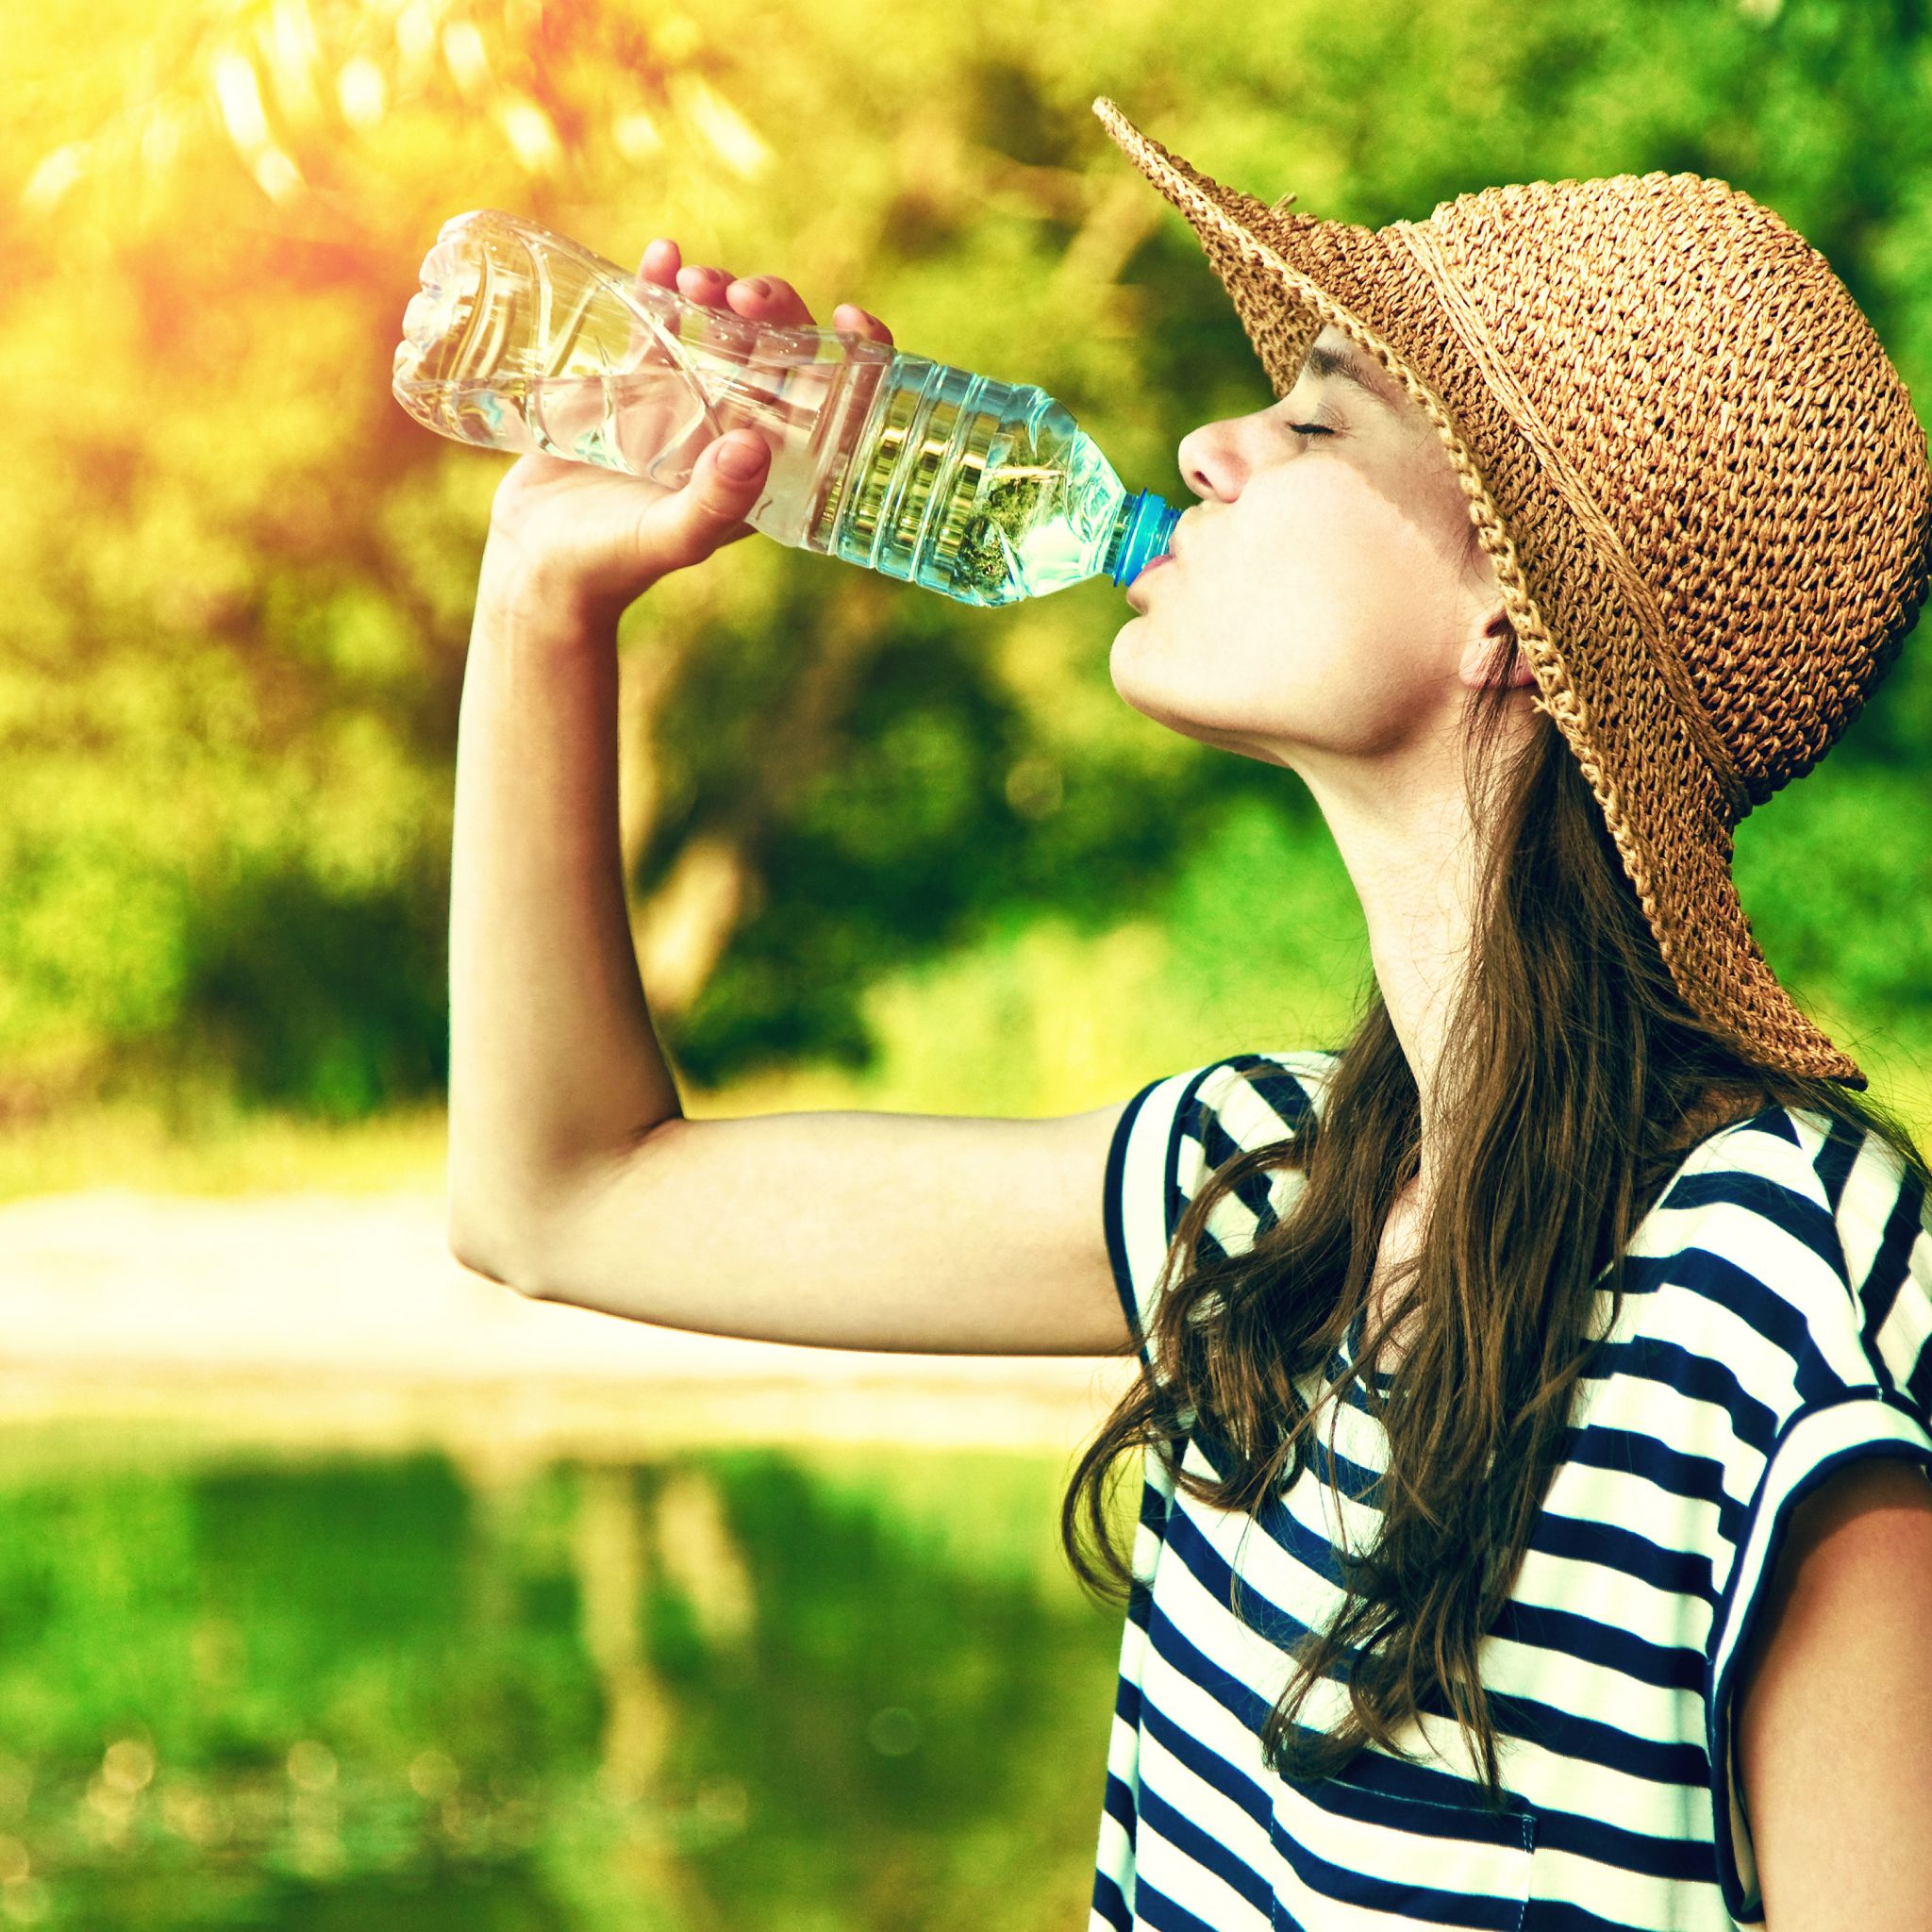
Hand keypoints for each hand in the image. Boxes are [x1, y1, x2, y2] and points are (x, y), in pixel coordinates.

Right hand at [481, 238, 894, 623]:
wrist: (536, 561)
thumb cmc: (610, 563)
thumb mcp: (667, 536)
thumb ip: (713, 503)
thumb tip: (755, 448)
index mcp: (766, 469)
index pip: (832, 406)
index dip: (857, 358)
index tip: (848, 316)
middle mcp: (733, 430)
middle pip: (778, 352)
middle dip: (773, 310)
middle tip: (742, 296)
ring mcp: (684, 403)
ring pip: (721, 328)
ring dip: (718, 292)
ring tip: (694, 280)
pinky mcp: (632, 384)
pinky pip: (657, 323)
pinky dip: (662, 283)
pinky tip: (661, 253)